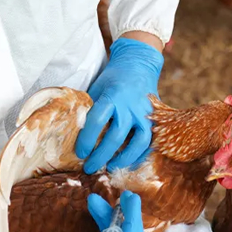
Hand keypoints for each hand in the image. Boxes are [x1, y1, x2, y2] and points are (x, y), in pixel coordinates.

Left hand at [75, 38, 163, 173]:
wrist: (138, 63)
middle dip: (101, 155)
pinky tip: (129, 162)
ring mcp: (145, 112)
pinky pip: (150, 140)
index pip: (97, 121)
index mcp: (112, 95)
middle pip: (116, 136)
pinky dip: (140, 154)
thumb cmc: (113, 78)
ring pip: (138, 141)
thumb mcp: (97, 88)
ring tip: (111, 167)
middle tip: (90, 168)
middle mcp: (130, 105)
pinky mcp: (155, 118)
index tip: (80, 152)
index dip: (87, 140)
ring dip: (124, 158)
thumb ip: (91, 109)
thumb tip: (76, 134)